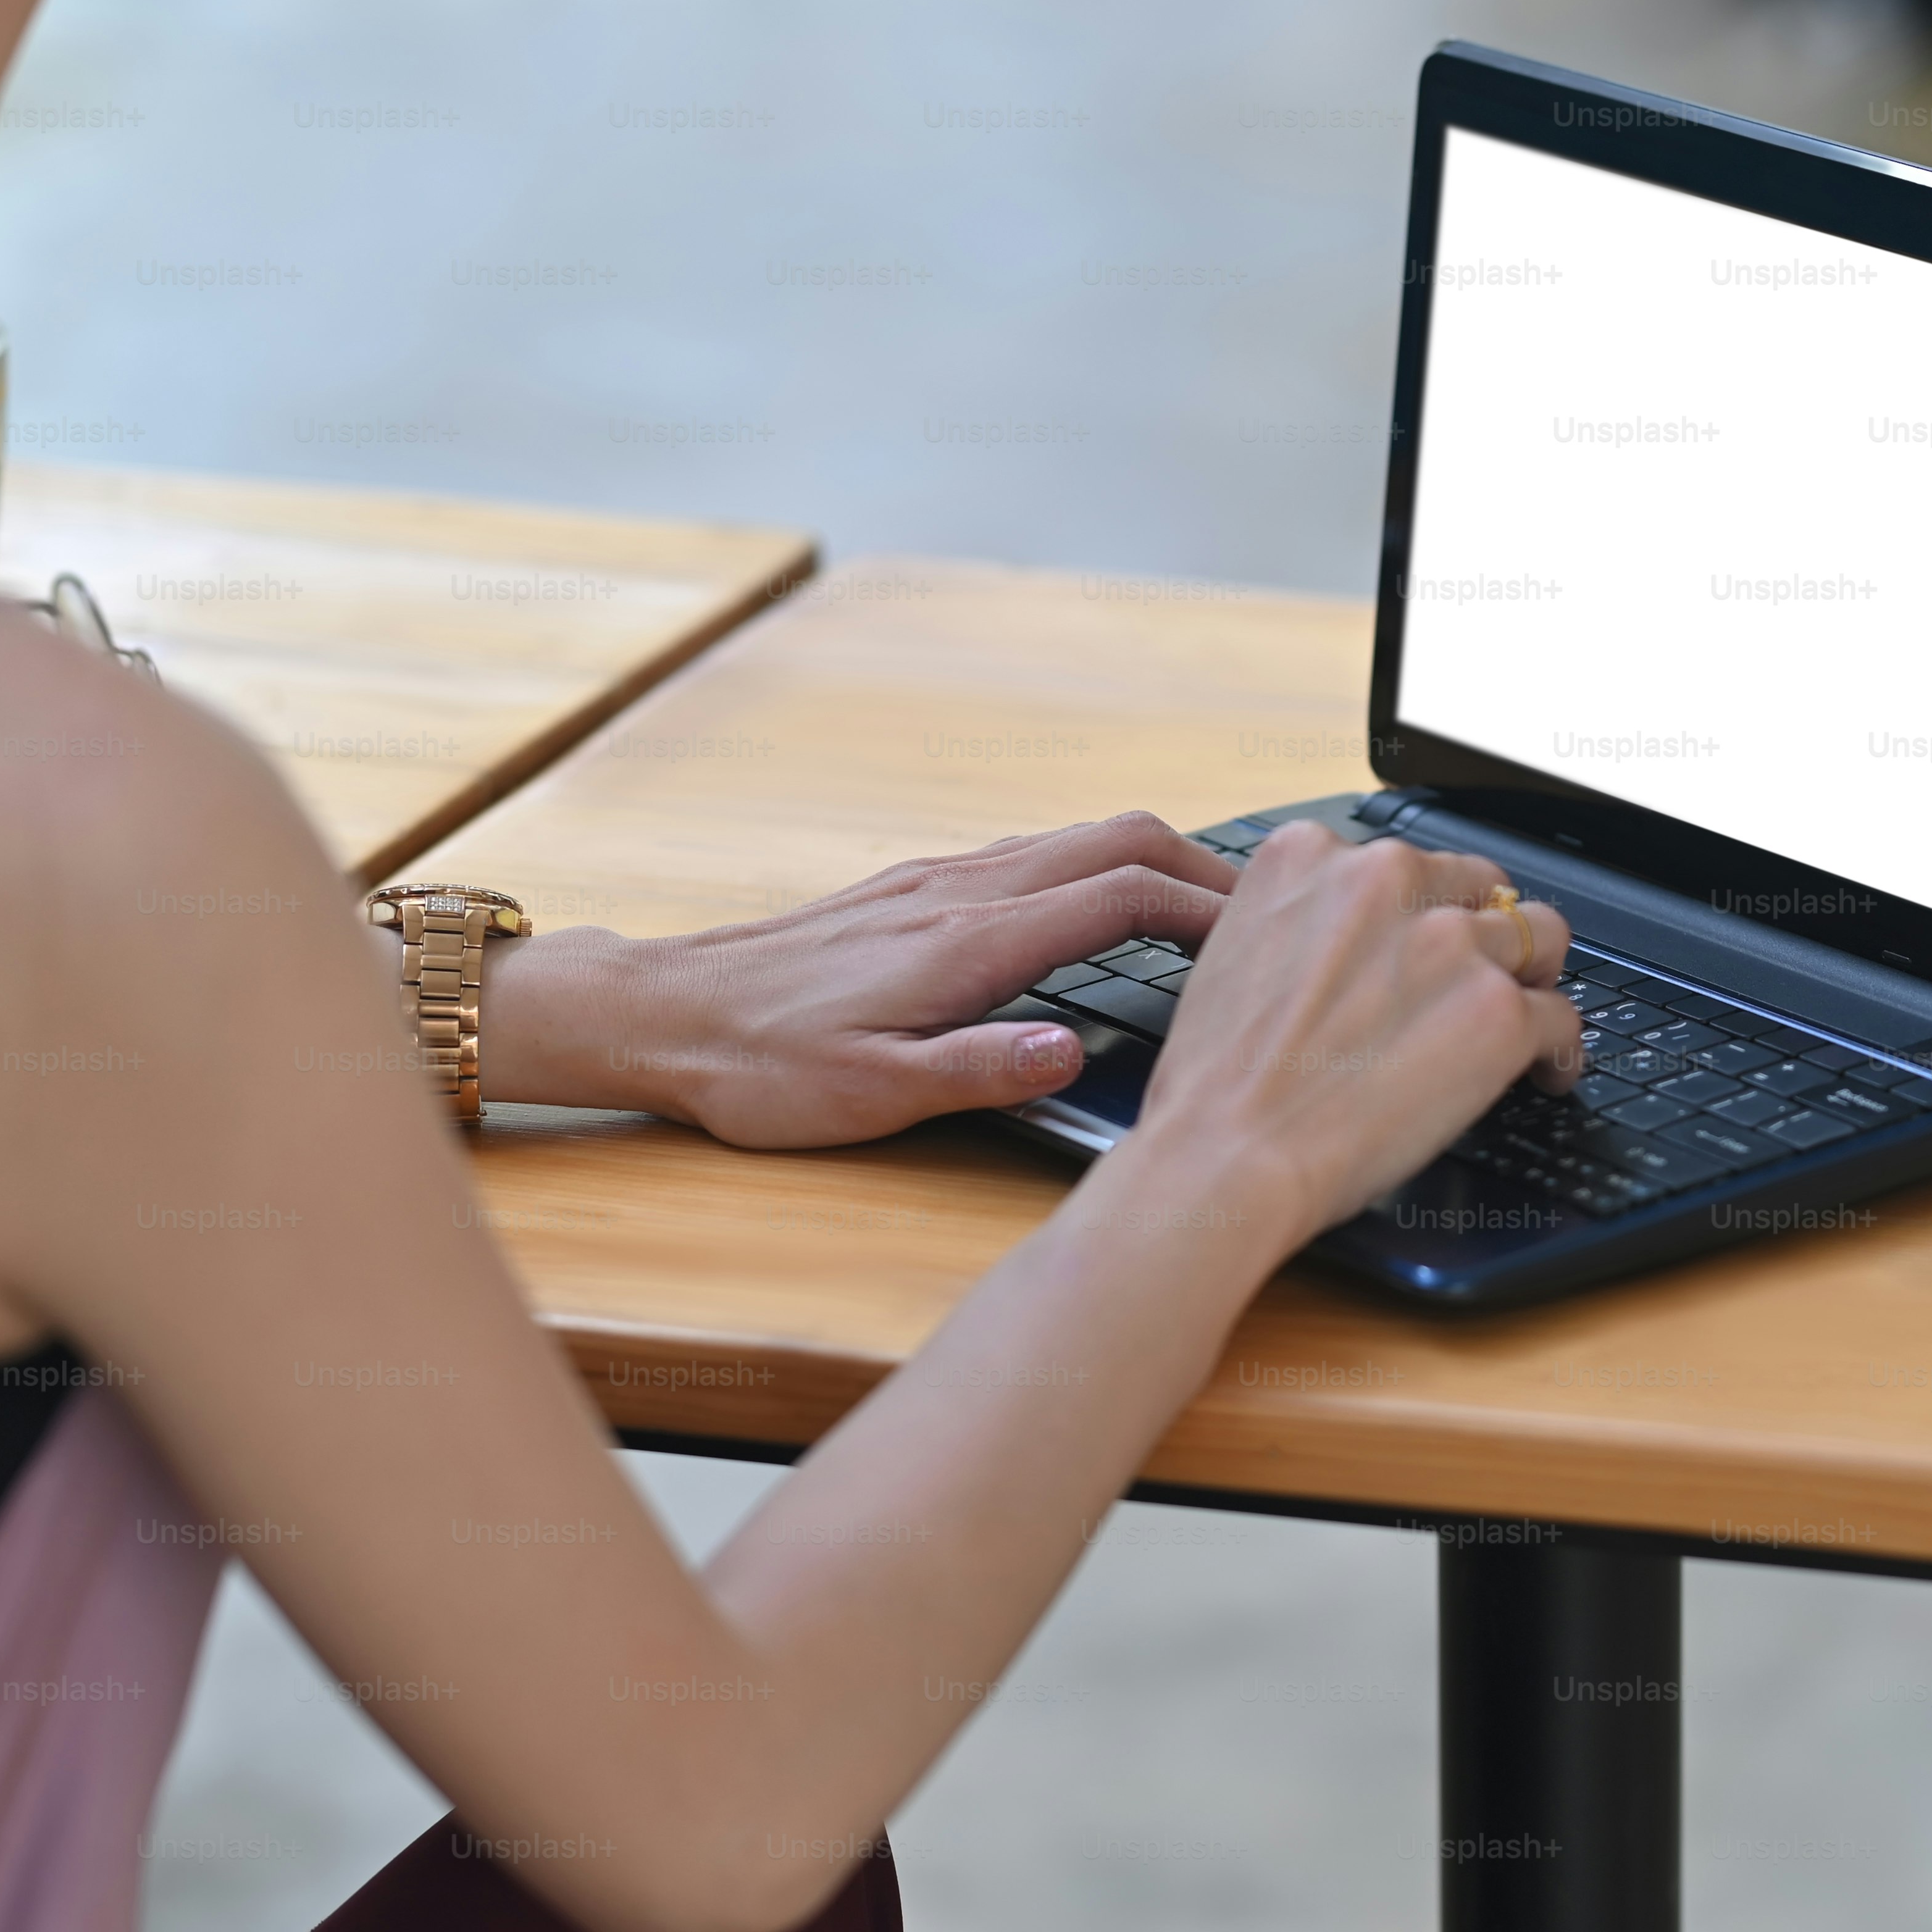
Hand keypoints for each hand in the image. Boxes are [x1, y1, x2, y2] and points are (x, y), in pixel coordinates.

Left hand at [480, 811, 1238, 1147]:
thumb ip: (978, 1070)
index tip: (1266, 938)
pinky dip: (1097, 868)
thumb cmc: (760, 1066)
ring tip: (1208, 909)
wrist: (665, 1014)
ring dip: (1153, 861)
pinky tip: (1104, 909)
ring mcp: (939, 879)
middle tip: (1266, 913)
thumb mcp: (871, 1095)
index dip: (1207, 910)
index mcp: (968, 941)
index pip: (1120, 895)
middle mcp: (962, 891)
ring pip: (1077, 837)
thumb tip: (1071, 1052)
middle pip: (1116, 838)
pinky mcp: (915, 886)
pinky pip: (1034, 853)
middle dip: (1204, 867)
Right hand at [1111, 822, 1578, 1245]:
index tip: (1431, 940)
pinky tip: (1546, 1074)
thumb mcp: (1239, 950)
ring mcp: (1451, 942)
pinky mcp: (1498, 1010)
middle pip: (1484, 890)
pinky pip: (1562, 1018)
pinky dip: (1559, 1051)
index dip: (1429, 909)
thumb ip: (1306, 920)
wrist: (1227, 1150)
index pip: (1409, 863)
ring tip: (1525, 1028)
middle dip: (1486, 936)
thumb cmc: (1219, 1078)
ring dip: (1530, 985)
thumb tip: (1358, 940)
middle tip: (1480, 986)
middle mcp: (1388, 879)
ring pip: (1540, 940)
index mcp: (1314, 855)